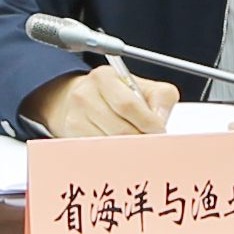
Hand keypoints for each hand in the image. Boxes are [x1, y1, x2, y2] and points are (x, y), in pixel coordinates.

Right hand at [31, 60, 177, 141]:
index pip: (129, 105)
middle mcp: (85, 95)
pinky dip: (115, 156)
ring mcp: (75, 118)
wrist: (83, 99)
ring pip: (110, 145)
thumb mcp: (144, 87)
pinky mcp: (72, 137)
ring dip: (129, 150)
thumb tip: (160, 120)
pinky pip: (100, 153)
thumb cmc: (118, 95)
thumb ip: (161, 98)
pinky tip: (121, 149)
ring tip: (137, 144)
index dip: (149, 123)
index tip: (160, 132)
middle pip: (120, 129)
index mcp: (105, 78)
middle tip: (152, 143)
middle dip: (141, 140)